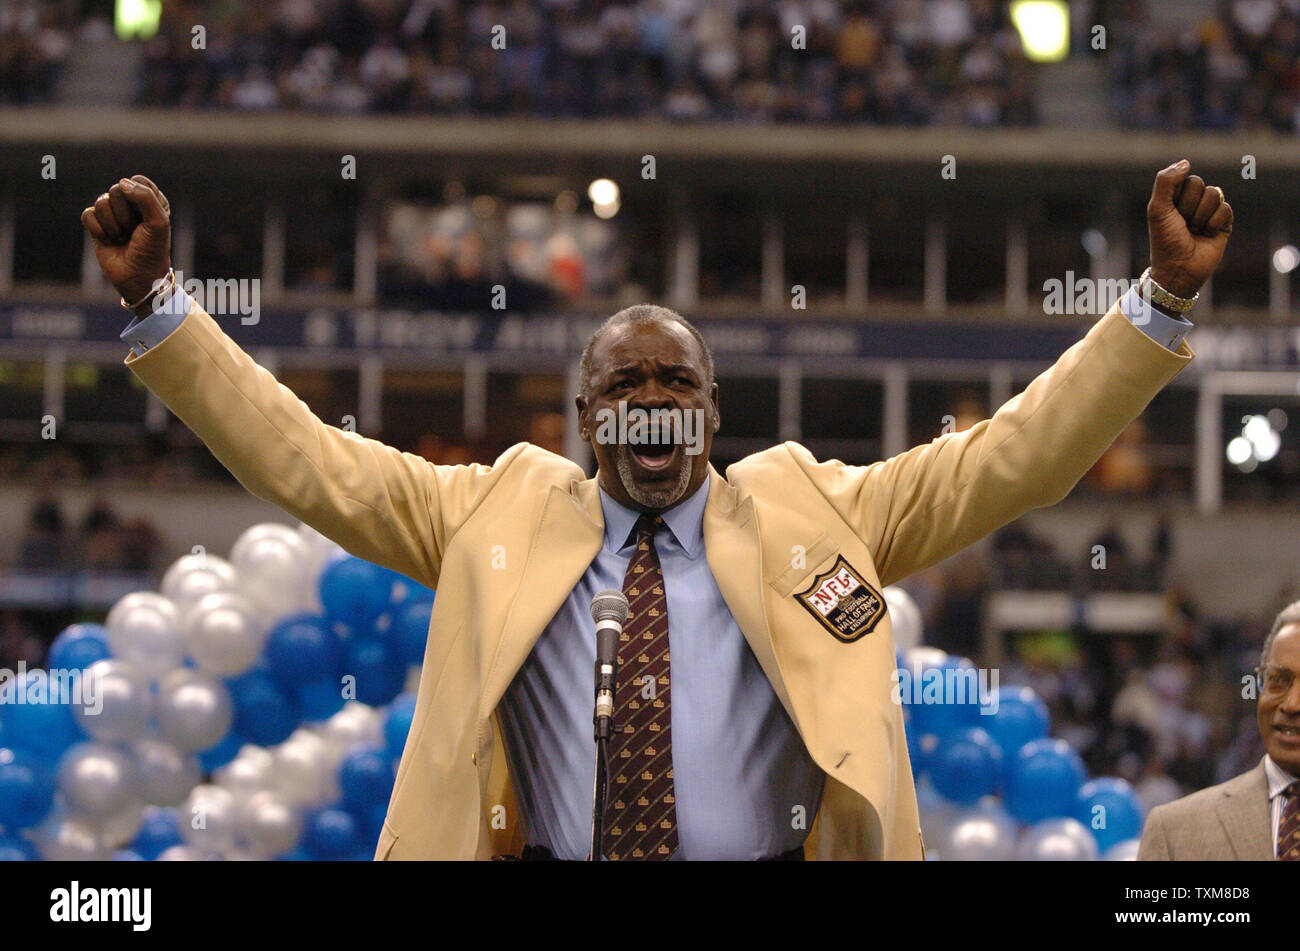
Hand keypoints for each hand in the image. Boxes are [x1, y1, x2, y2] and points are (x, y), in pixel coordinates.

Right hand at [80, 175, 171, 312]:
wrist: (138, 277)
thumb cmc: (152, 250)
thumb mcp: (158, 222)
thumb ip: (145, 197)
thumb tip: (121, 183)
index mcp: (150, 200)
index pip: (138, 181)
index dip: (139, 198)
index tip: (147, 218)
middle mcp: (130, 204)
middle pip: (117, 190)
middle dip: (125, 215)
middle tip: (134, 232)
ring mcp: (112, 214)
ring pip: (101, 202)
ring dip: (113, 225)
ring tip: (123, 238)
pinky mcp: (96, 225)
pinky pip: (88, 215)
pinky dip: (98, 230)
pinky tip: (109, 241)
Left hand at [1146, 159, 1233, 299]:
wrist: (1179, 269)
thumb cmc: (1165, 240)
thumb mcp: (1157, 209)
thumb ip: (1166, 181)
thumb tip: (1186, 162)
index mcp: (1176, 197)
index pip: (1186, 179)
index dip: (1178, 197)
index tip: (1170, 214)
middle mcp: (1193, 202)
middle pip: (1201, 185)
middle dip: (1189, 207)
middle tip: (1183, 224)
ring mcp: (1209, 212)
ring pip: (1215, 195)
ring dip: (1201, 216)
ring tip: (1194, 231)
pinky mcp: (1224, 223)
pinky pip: (1226, 209)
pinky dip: (1215, 222)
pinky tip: (1208, 234)